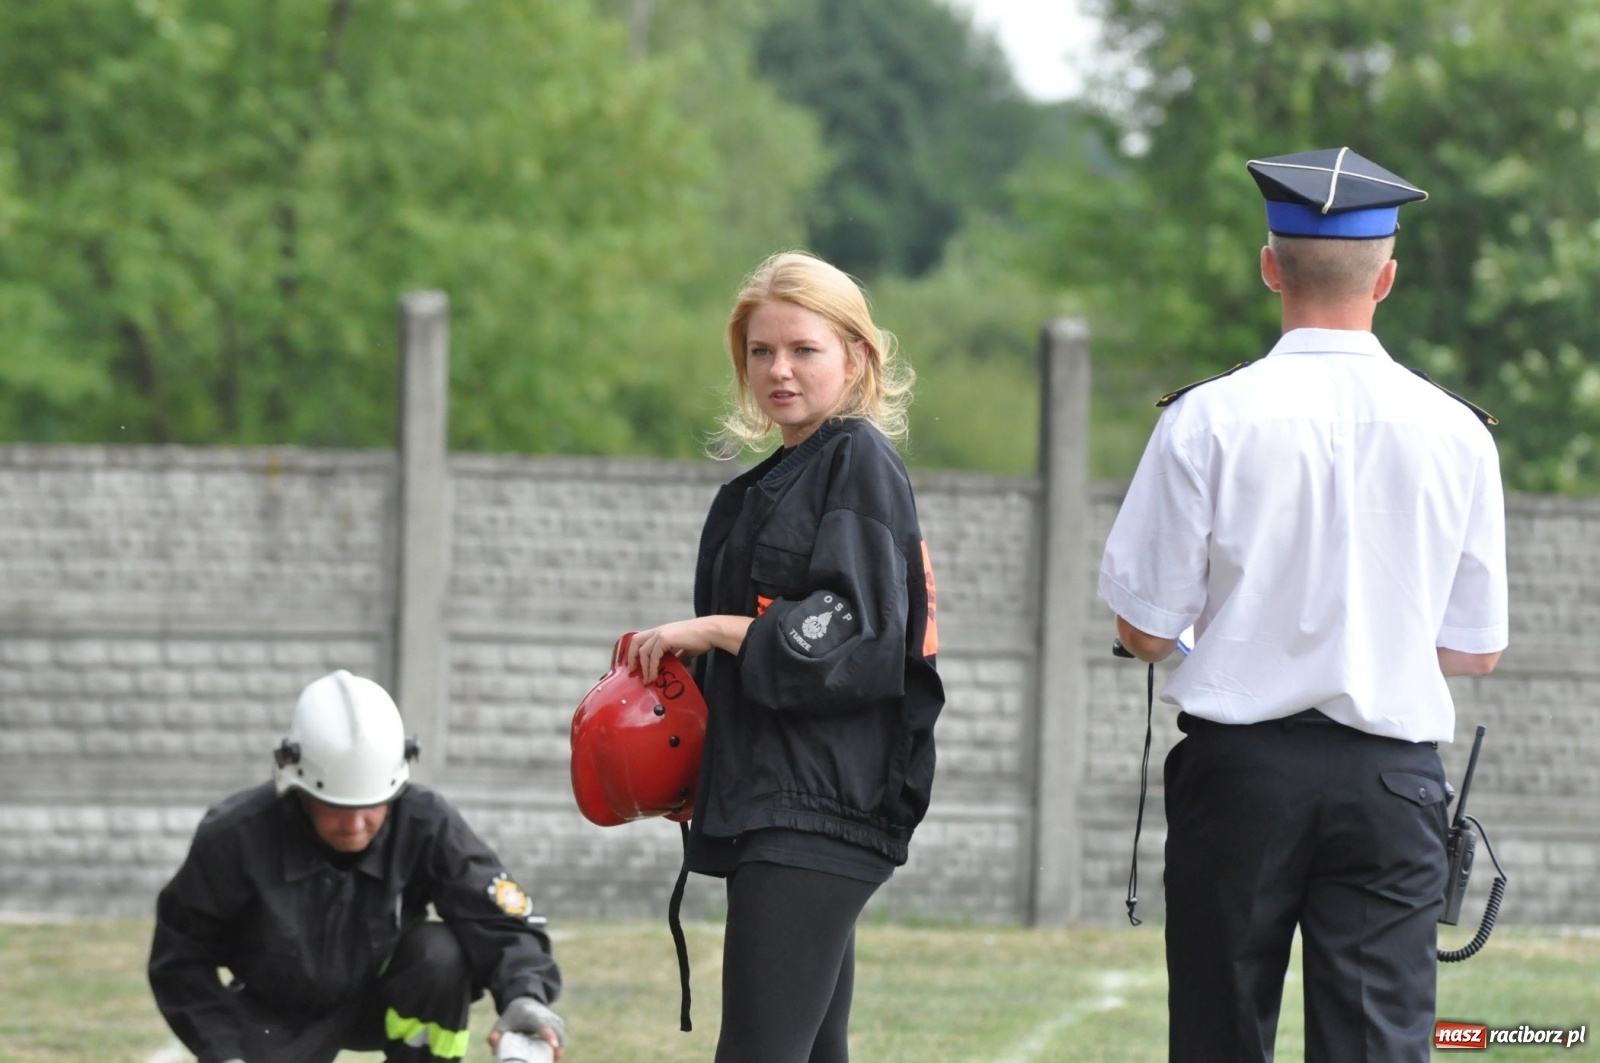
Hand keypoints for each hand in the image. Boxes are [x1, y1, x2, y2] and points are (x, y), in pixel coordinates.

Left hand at [490, 996, 565, 1059]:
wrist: (525, 1002)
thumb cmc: (513, 1018)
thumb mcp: (502, 1024)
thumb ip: (495, 1034)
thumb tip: (494, 1044)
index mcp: (531, 1015)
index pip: (542, 1024)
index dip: (548, 1034)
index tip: (553, 1045)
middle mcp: (545, 1015)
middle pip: (556, 1030)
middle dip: (558, 1044)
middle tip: (553, 1059)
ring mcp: (553, 1018)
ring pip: (561, 1033)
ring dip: (560, 1047)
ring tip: (553, 1058)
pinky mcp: (558, 1023)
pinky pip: (562, 1035)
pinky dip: (561, 1045)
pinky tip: (555, 1055)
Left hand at [626, 617, 750, 683]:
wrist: (710, 632)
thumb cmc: (701, 639)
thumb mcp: (684, 648)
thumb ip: (677, 656)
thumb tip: (674, 667)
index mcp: (661, 631)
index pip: (641, 639)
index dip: (635, 652)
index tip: (635, 666)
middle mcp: (658, 630)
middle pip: (636, 641)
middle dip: (632, 657)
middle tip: (633, 672)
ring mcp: (660, 633)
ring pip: (643, 650)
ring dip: (643, 667)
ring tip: (647, 680)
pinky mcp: (665, 639)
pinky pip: (653, 656)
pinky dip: (651, 667)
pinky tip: (654, 676)